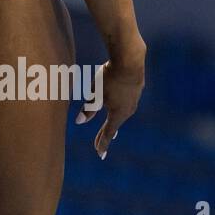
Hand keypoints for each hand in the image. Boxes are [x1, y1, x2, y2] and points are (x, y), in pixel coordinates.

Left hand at [75, 40, 144, 158]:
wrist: (130, 60)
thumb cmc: (110, 78)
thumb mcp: (95, 94)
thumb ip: (88, 109)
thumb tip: (79, 122)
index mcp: (118, 114)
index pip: (108, 133)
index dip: (102, 143)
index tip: (99, 154)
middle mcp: (128, 110)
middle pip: (114, 125)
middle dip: (105, 135)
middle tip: (99, 146)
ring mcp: (134, 100)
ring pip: (121, 114)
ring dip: (113, 122)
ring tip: (111, 130)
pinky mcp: (136, 90)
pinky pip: (125, 104)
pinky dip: (119, 110)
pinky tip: (120, 108)